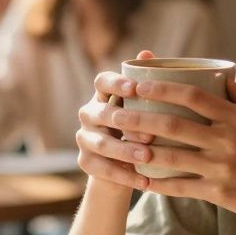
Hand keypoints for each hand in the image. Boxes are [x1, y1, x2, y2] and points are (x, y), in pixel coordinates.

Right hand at [74, 50, 160, 191]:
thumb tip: (147, 54)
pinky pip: (102, 169)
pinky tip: (144, 181)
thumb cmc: (140, 129)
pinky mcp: (85, 162)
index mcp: (103, 95)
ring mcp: (84, 138)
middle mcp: (88, 113)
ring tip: (148, 157)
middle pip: (103, 114)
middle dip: (128, 124)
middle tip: (151, 134)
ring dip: (126, 151)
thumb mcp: (145, 108)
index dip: (116, 84)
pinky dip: (125, 176)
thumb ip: (147, 84)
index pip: (101, 82)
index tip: (135, 88)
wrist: (124, 166)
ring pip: (102, 144)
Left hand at [106, 78, 235, 228]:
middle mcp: (228, 140)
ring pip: (172, 157)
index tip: (139, 85)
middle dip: (140, 118)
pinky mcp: (218, 192)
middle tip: (116, 113)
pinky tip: (140, 179)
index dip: (163, 89)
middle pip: (174, 125)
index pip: (194, 96)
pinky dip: (159, 184)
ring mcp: (222, 167)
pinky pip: (181, 186)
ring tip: (120, 144)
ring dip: (142, 151)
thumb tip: (224, 77)